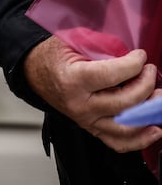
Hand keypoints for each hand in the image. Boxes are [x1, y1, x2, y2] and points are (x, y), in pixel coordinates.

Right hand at [22, 36, 161, 153]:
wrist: (34, 72)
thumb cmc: (55, 57)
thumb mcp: (74, 42)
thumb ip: (105, 48)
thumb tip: (134, 57)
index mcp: (72, 80)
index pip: (112, 75)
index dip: (134, 63)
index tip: (140, 56)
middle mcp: (79, 105)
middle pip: (125, 102)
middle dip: (146, 84)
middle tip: (149, 71)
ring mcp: (85, 120)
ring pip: (125, 126)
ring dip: (148, 112)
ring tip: (158, 97)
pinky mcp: (91, 128)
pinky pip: (117, 142)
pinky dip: (139, 139)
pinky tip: (154, 129)